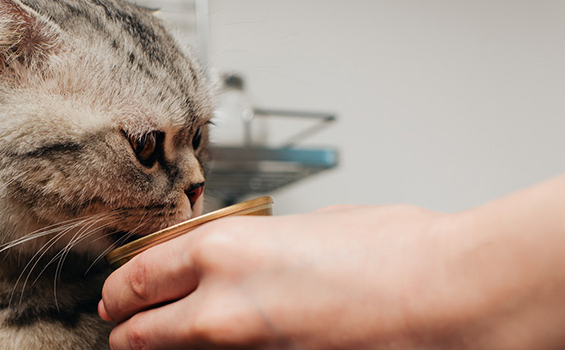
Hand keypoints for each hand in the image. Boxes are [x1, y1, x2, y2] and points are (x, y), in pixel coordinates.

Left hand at [98, 205, 478, 348]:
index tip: (118, 293)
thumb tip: (230, 259)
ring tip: (162, 340)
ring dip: (161, 347)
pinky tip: (222, 347)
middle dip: (126, 325)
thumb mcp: (303, 226)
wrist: (447, 296)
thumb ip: (251, 246)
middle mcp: (218, 304)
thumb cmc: (392, 252)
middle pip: (136, 327)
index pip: (136, 275)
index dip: (119, 288)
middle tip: (124, 323)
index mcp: (222, 250)